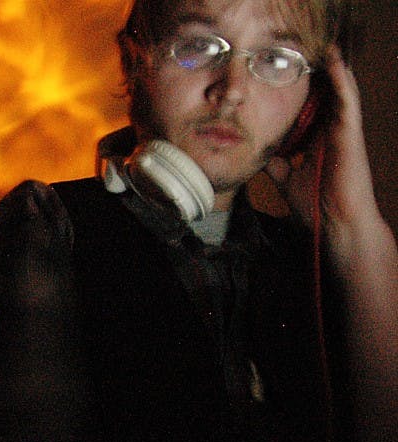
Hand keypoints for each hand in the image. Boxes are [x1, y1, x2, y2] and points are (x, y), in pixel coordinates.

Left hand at [264, 45, 376, 230]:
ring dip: (333, 70)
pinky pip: (348, 101)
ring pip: (340, 93)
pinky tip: (336, 63)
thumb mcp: (285, 179)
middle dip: (317, 77)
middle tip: (304, 54)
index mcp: (318, 143)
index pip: (309, 111)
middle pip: (325, 98)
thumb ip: (276, 164)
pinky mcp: (351, 134)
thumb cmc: (315, 205)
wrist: (334, 225)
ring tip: (326, 48)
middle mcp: (332, 134)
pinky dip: (343, 81)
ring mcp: (343, 133)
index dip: (301, 93)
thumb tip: (259, 153)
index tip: (287, 75)